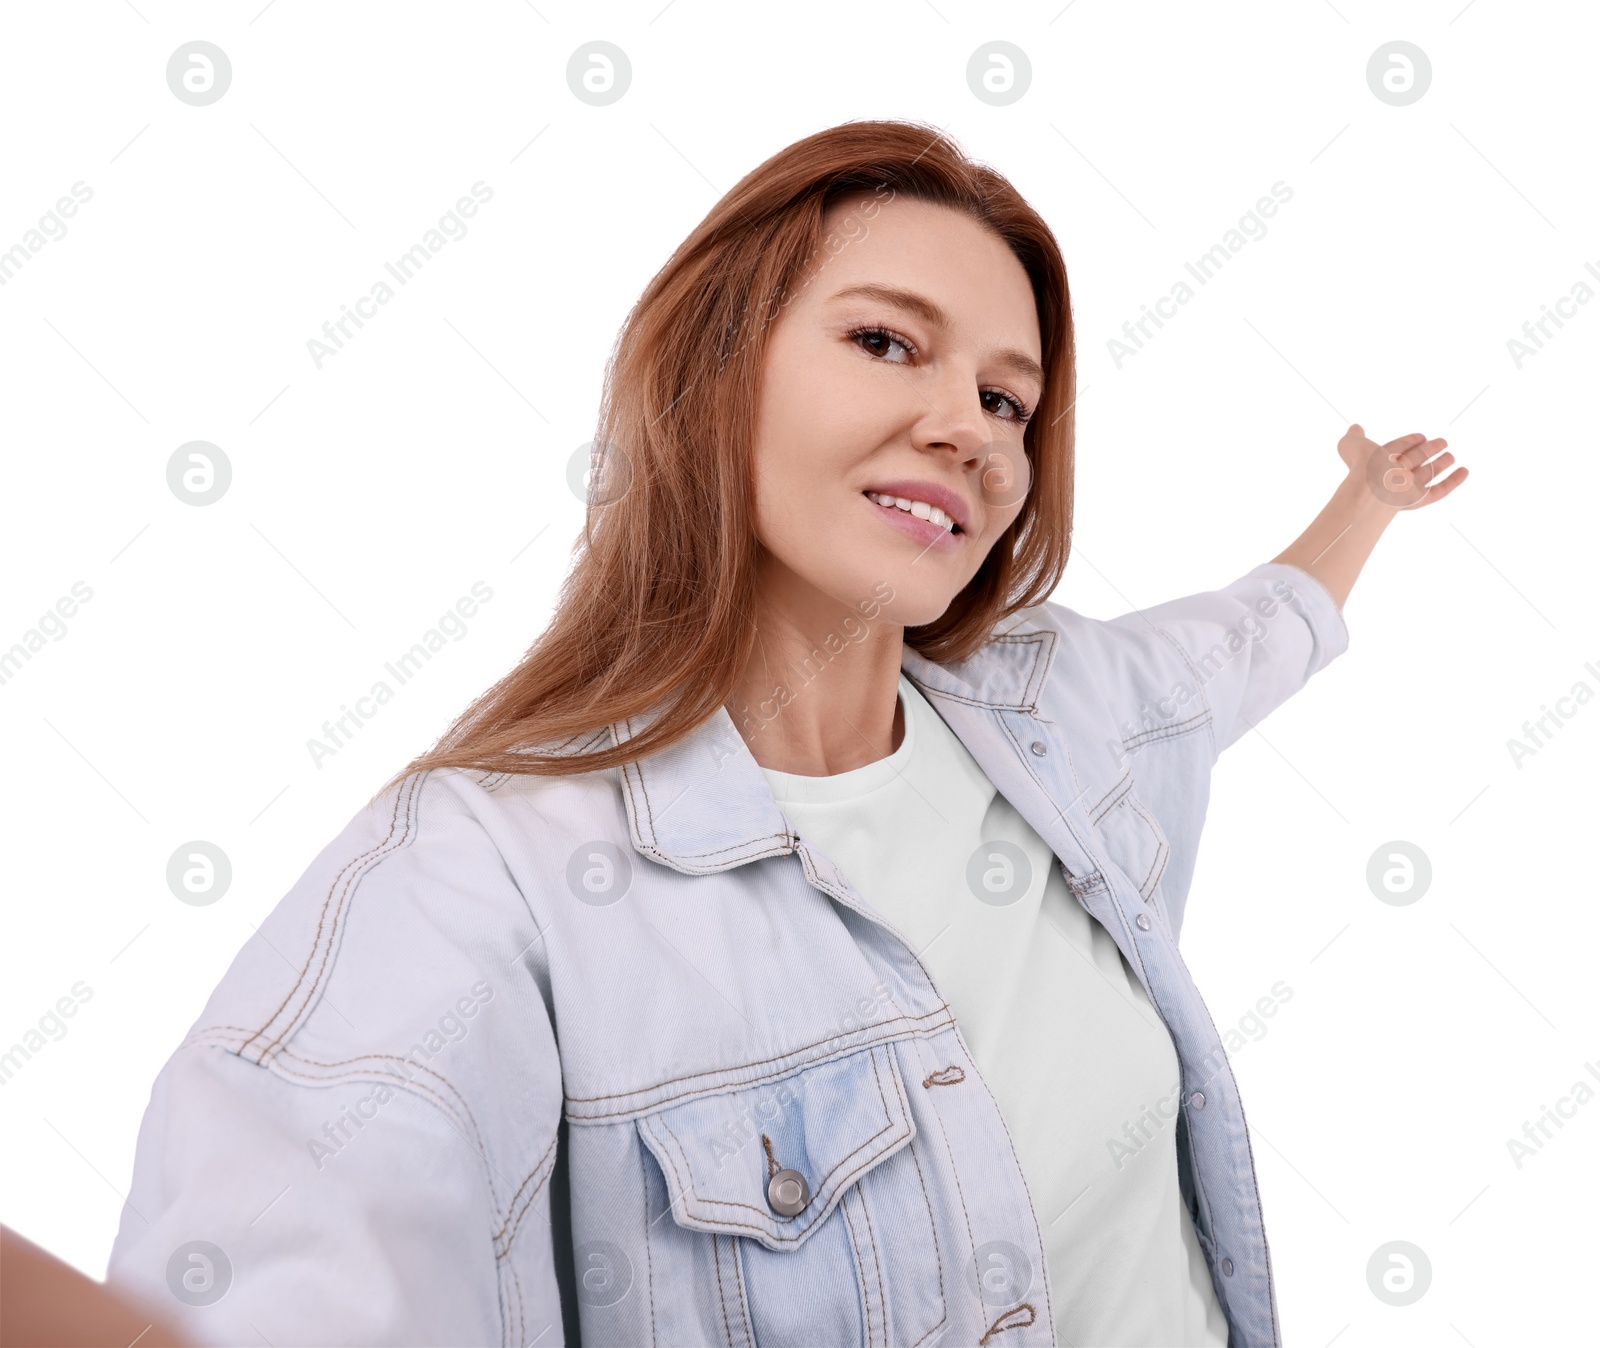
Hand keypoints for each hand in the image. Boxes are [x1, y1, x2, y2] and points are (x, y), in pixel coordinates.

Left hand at [1338, 423, 1468, 510]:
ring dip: (1440, 464)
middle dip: (1427, 451)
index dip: (1407, 441)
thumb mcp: (1352, 445)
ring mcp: (1406, 488)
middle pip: (1414, 461)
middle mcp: (1393, 476)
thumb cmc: (1361, 466)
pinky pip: (1438, 491)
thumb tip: (1355, 428)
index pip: (1397, 449)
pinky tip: (1464, 471)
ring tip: (1451, 455)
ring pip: (1426, 475)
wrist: (1371, 488)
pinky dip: (1453, 481)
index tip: (1421, 435)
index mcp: (1379, 462)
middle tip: (1441, 442)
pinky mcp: (1418, 499)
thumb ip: (1353, 437)